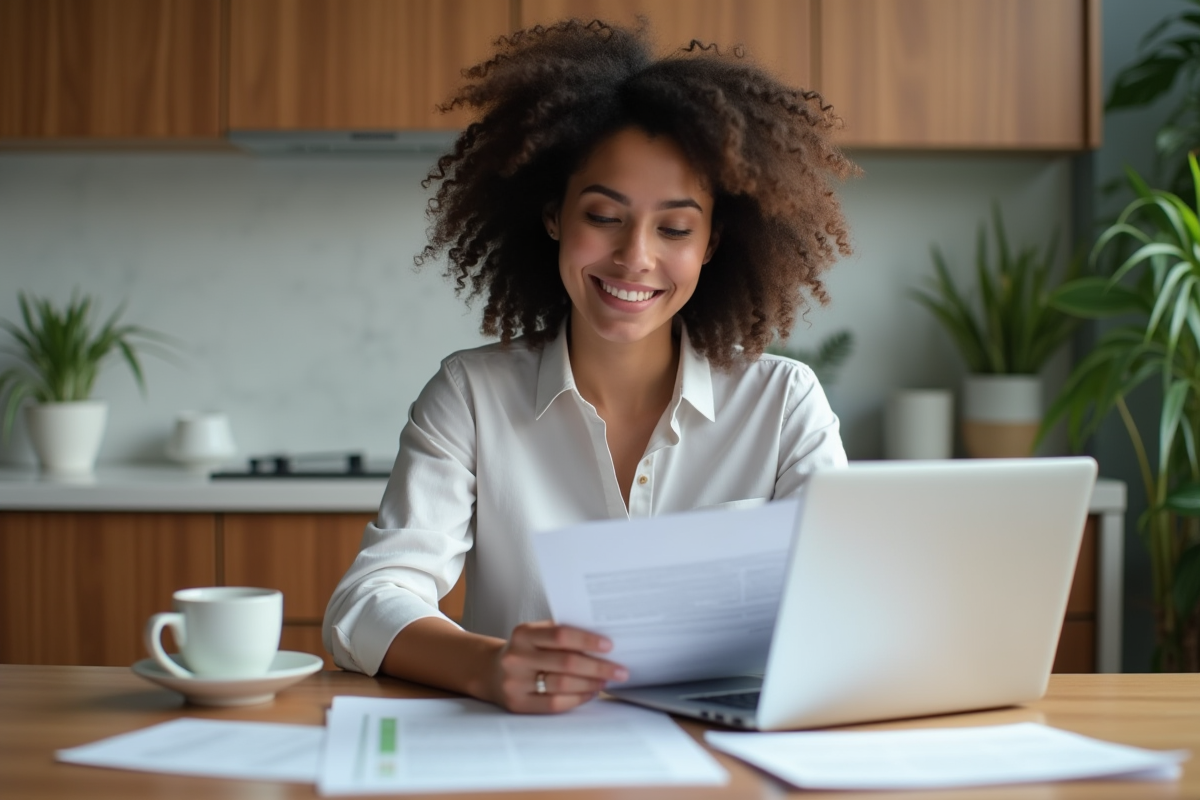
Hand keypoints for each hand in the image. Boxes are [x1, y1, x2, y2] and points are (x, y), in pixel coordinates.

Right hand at [485, 621, 628, 712]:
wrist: (490, 672)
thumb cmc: (524, 652)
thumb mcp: (535, 636)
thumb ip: (561, 636)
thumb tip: (602, 644)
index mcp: (523, 634)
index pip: (561, 634)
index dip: (587, 639)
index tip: (609, 645)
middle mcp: (517, 657)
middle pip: (566, 662)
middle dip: (598, 667)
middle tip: (620, 670)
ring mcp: (515, 682)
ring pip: (562, 684)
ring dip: (591, 683)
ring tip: (606, 681)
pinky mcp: (518, 704)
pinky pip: (554, 703)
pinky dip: (577, 698)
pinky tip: (590, 693)